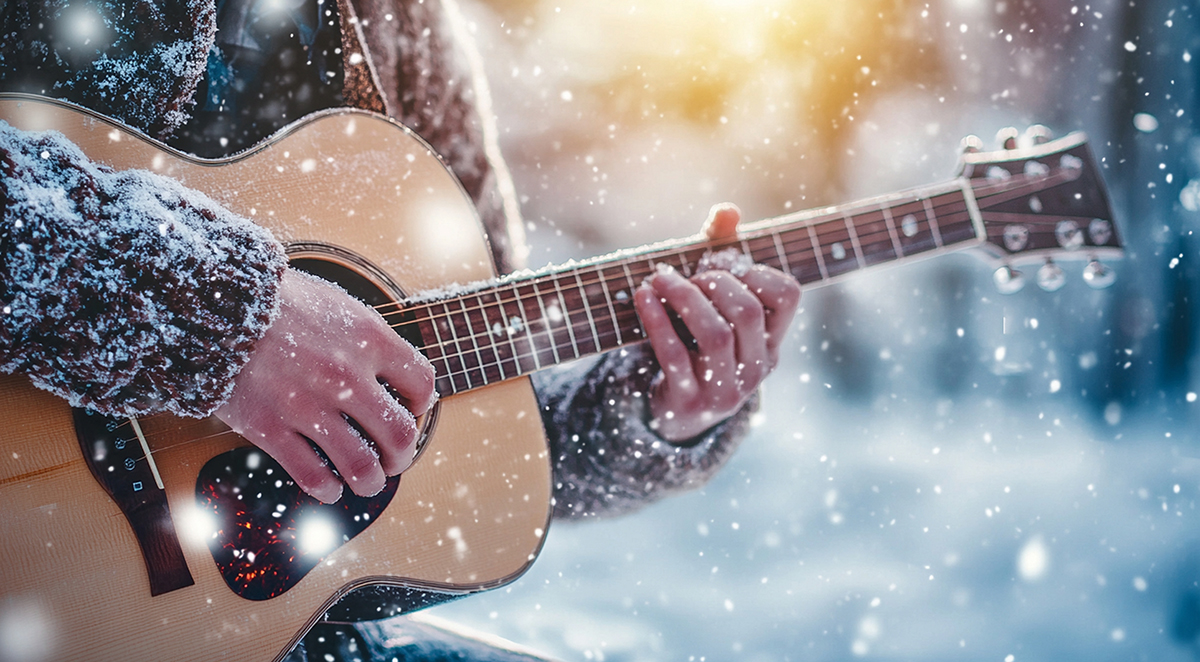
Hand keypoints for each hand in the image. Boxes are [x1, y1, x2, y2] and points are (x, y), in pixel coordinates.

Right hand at [215, 269, 436, 501]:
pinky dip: (328, 490)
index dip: (421, 404)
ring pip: (361, 467)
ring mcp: (307, 405)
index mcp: (368, 339)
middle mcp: (345, 375)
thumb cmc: (277, 300)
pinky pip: (312, 476)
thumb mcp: (337, 305)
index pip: (421, 383)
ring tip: (367, 482)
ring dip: (371, 482)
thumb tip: (393, 372)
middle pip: (400, 434)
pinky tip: (329, 487)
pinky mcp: (269, 429)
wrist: (213, 302)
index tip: (411, 410)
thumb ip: (368, 339)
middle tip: (395, 460)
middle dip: (403, 456)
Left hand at [634, 203, 800, 441]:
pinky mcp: (688, 401)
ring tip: (659, 278)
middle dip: (714, 282)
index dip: (756, 271)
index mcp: (772, 342)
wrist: (676, 413)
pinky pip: (673, 356)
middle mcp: (756, 368)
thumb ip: (722, 254)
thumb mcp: (714, 306)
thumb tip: (727, 210)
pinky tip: (641, 297)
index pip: (788, 296)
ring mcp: (725, 390)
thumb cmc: (697, 344)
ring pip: (714, 334)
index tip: (723, 266)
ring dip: (683, 297)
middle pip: (747, 312)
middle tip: (687, 275)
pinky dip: (655, 320)